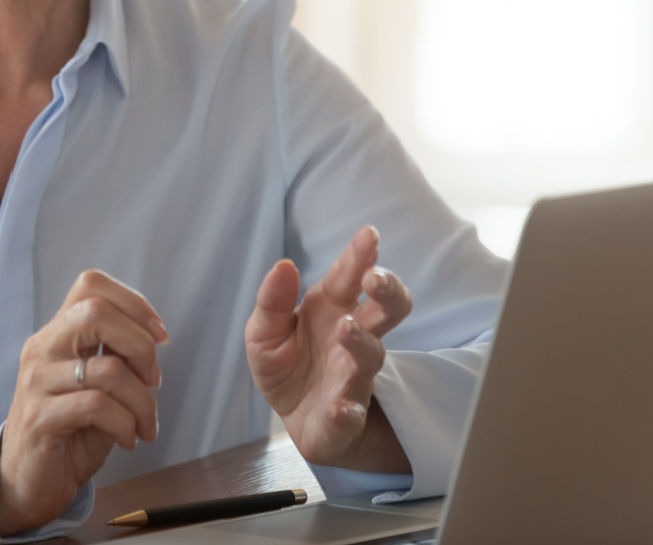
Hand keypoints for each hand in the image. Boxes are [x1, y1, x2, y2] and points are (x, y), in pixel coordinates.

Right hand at [0, 270, 168, 535]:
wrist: (27, 483)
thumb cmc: (68, 433)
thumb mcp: (96, 386)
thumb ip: (115, 356)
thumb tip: (151, 338)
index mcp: (57, 334)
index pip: (91, 284)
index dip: (134, 302)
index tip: (159, 336)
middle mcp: (43, 349)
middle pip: (96, 311)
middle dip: (141, 345)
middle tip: (153, 380)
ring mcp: (37, 382)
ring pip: (108, 369)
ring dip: (143, 402)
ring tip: (144, 425)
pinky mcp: (40, 418)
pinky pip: (97, 406)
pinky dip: (126, 424)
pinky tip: (127, 439)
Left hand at [245, 226, 413, 472]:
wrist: (296, 418)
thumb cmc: (286, 364)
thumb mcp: (264, 330)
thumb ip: (272, 300)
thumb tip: (284, 265)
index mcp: (332, 308)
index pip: (350, 276)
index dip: (361, 255)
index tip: (369, 234)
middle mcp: (352, 338)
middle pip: (386, 309)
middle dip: (387, 291)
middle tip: (374, 279)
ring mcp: (353, 377)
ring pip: (370, 357)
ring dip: (361, 342)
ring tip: (346, 329)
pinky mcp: (344, 416)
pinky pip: (351, 414)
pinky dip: (347, 411)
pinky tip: (340, 408)